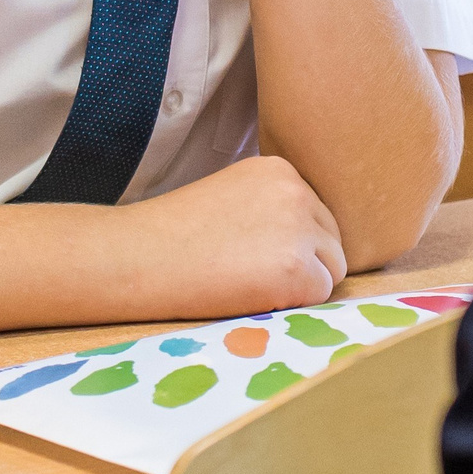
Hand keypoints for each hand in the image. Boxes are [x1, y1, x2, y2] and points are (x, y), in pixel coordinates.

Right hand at [120, 156, 345, 318]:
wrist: (140, 256)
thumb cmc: (175, 235)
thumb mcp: (232, 196)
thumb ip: (272, 206)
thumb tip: (310, 238)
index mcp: (281, 169)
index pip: (316, 215)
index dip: (290, 242)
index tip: (252, 251)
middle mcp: (298, 191)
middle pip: (331, 240)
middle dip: (304, 263)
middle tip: (252, 272)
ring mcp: (300, 229)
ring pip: (331, 268)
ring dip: (302, 284)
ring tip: (252, 281)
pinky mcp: (297, 268)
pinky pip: (319, 295)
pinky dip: (293, 304)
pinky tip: (252, 293)